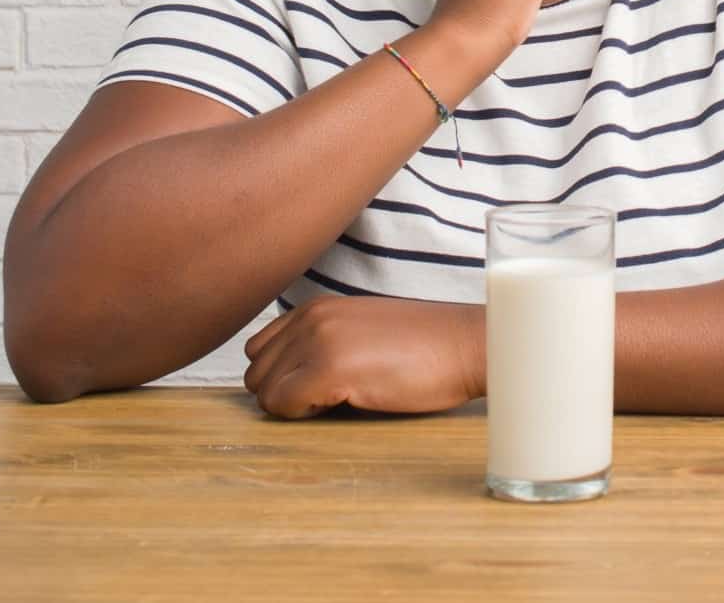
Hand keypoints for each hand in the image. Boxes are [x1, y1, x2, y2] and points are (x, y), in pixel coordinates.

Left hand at [242, 296, 484, 418]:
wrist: (467, 345)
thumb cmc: (425, 347)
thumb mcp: (362, 330)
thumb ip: (323, 341)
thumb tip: (291, 378)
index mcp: (316, 307)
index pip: (259, 348)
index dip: (283, 375)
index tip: (318, 384)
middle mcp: (310, 318)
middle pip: (256, 372)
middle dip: (284, 392)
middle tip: (328, 397)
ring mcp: (318, 341)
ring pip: (264, 391)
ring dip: (294, 405)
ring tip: (338, 399)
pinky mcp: (329, 368)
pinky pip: (283, 405)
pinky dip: (305, 415)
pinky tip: (346, 403)